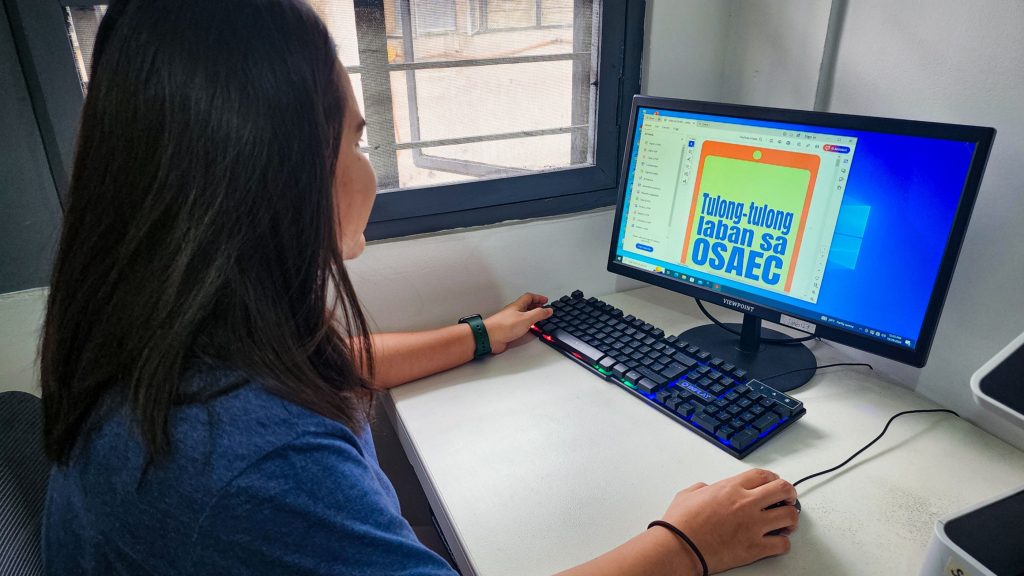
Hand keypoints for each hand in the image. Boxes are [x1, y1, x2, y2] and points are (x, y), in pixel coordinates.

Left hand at [483, 293, 553, 353]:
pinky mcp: (508, 330)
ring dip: (531, 314)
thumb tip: (548, 310)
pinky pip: (520, 325)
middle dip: (536, 305)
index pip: (529, 297)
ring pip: (523, 315)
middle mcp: (513, 312)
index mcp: (517, 306)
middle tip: (543, 307)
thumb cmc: (504, 326)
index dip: (538, 297)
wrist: (489, 337)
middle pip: (526, 305)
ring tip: (538, 317)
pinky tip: (528, 328)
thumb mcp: (526, 318)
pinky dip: (526, 324)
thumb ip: (538, 314)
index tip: (545, 300)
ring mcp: (510, 321)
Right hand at [658, 469, 797, 573]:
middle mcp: (746, 503)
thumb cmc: (680, 524)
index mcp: (731, 488)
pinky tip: (776, 541)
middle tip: (788, 499)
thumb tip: (707, 490)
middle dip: (789, 494)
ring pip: (789, 516)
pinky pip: (782, 544)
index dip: (773, 478)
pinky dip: (783, 543)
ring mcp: (753, 526)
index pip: (763, 475)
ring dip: (790, 518)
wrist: (679, 547)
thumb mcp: (688, 495)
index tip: (775, 484)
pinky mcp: (755, 548)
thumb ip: (702, 488)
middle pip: (782, 490)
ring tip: (785, 522)